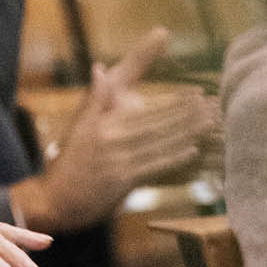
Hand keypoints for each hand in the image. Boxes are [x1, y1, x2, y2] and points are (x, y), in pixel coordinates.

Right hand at [12, 27, 219, 230]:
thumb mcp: (78, 126)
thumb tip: (99, 67)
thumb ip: (94, 98)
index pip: (136, 97)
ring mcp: (115, 159)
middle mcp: (108, 136)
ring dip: (187, 131)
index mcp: (99, 120)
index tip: (190, 82)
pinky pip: (153, 167)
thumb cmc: (70, 160)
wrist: (54, 199)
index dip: (163, 87)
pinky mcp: (121, 181)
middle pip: (155, 120)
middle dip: (185, 111)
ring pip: (158, 141)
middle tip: (212, 102)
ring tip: (211, 121)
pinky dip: (174, 158)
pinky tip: (193, 150)